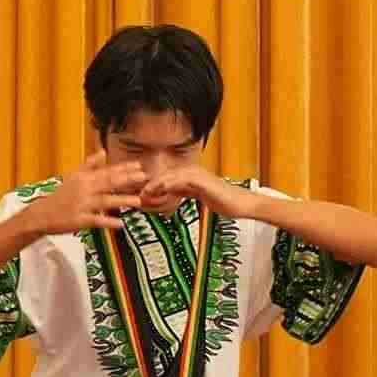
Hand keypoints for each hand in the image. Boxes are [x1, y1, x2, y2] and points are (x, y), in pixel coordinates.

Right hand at [32, 149, 146, 234]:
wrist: (41, 214)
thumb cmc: (60, 196)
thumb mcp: (73, 176)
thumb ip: (90, 164)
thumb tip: (103, 151)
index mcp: (84, 179)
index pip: (106, 171)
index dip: (123, 169)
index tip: (138, 166)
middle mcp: (84, 190)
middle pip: (108, 183)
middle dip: (127, 180)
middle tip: (143, 177)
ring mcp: (82, 205)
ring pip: (104, 201)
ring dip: (121, 200)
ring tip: (138, 201)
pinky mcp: (79, 220)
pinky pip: (96, 221)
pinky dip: (108, 222)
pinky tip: (121, 223)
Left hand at [136, 162, 250, 216]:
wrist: (241, 204)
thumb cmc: (223, 202)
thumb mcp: (197, 198)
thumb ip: (182, 195)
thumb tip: (166, 199)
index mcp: (189, 175)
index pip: (165, 178)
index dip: (151, 186)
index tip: (139, 194)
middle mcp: (191, 171)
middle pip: (163, 175)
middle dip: (148, 185)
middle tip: (135, 195)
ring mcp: (196, 174)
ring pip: (169, 176)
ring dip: (154, 185)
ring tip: (142, 194)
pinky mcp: (201, 180)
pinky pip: (180, 181)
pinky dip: (167, 185)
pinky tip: (158, 191)